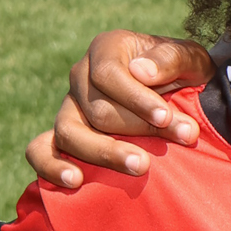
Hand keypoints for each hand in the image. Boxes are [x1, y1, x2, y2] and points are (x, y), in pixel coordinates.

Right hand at [26, 31, 214, 188]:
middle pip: (98, 109)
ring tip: (139, 166)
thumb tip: (141, 72)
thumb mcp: (190, 58)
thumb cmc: (184, 74)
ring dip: (105, 153)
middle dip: (139, 128)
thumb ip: (171, 59)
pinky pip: (39, 150)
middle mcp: (81, 76)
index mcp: (107, 49)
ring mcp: (69, 107)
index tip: (165, 117)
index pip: (110, 75)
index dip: (137, 99)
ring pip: (69, 132)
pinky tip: (76, 180)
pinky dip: (51, 166)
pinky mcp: (63, 135)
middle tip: (180, 140)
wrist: (181, 96)